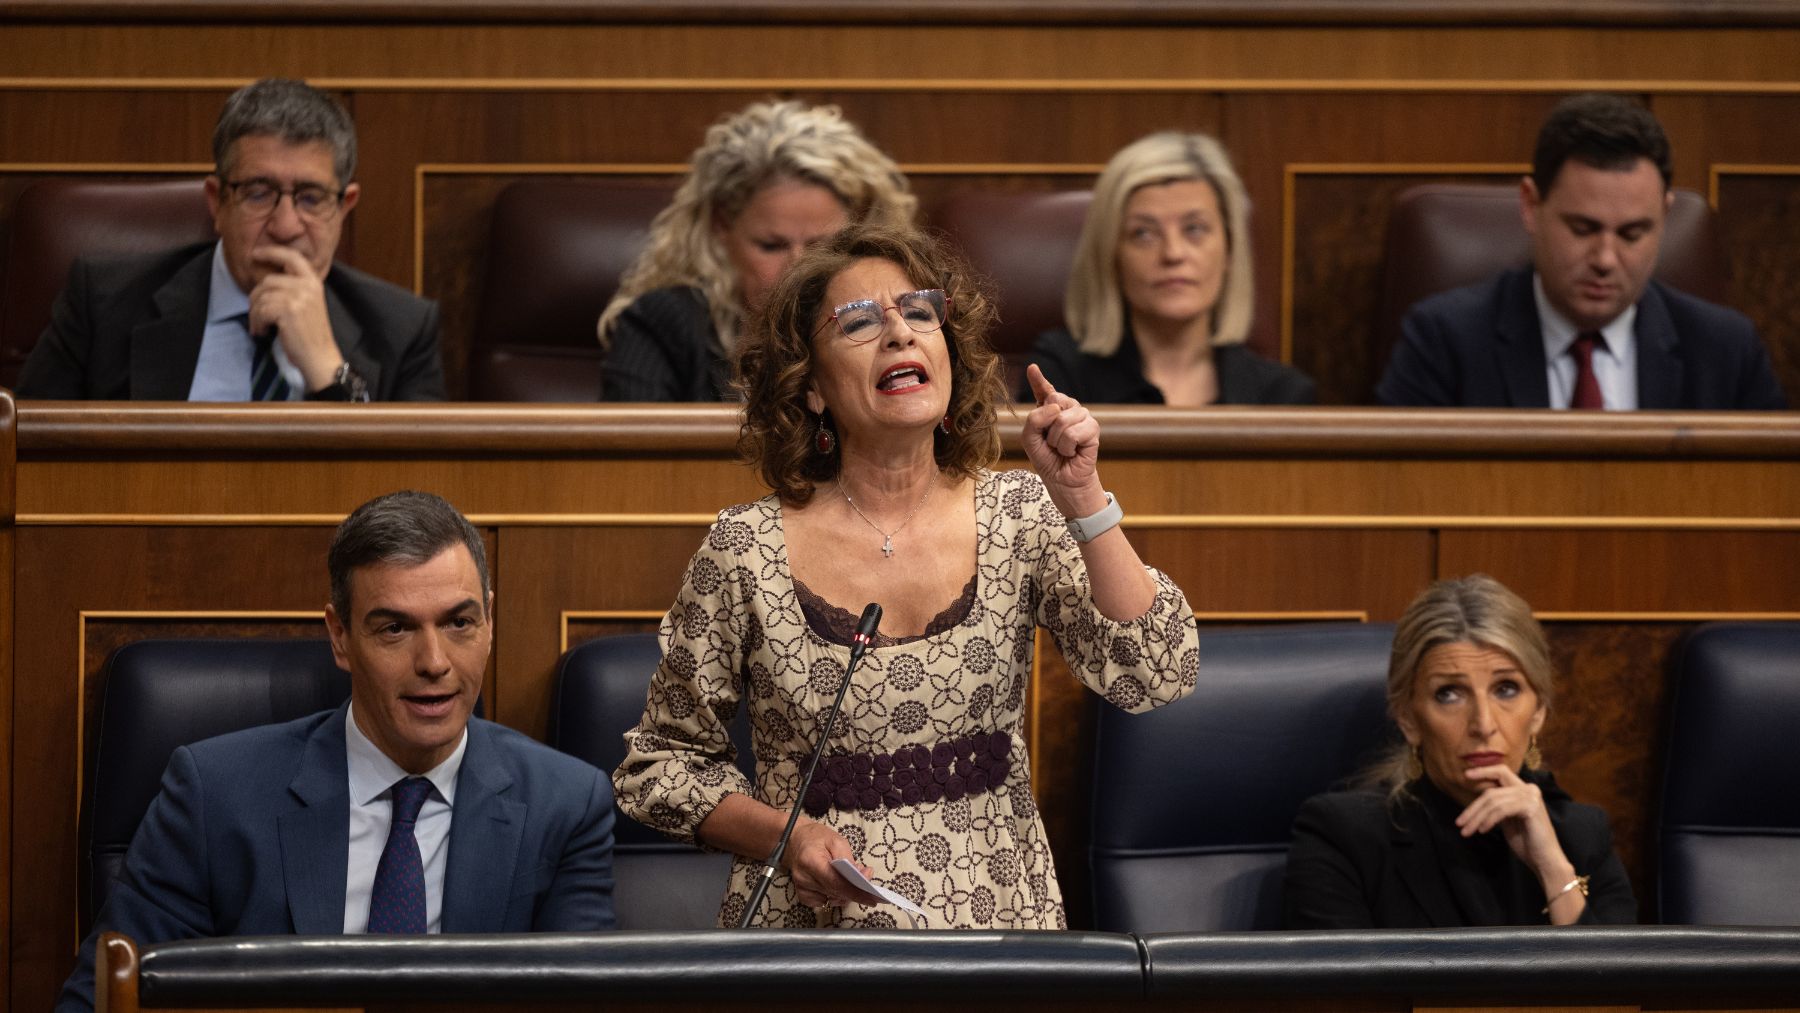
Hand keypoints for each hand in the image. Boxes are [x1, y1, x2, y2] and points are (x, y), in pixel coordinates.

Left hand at [249, 246, 341, 392]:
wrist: (320, 357)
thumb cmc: (311, 334)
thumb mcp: (309, 304)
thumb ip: (294, 288)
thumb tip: (266, 281)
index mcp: (313, 281)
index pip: (291, 257)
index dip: (271, 252)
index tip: (255, 254)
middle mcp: (307, 286)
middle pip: (268, 281)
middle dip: (256, 299)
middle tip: (257, 315)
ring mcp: (298, 297)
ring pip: (261, 297)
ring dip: (255, 314)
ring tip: (261, 327)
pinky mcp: (288, 311)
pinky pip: (260, 311)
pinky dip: (257, 323)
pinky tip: (263, 332)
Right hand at [783, 821, 882, 907]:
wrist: (795, 840)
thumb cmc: (816, 837)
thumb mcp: (836, 840)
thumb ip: (848, 859)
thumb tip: (862, 876)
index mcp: (811, 861)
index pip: (836, 883)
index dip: (855, 892)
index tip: (872, 898)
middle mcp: (804, 878)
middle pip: (835, 892)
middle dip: (855, 891)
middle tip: (867, 881)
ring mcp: (801, 888)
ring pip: (831, 899)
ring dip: (846, 893)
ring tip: (852, 879)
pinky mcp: (802, 894)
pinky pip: (823, 902)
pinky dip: (834, 896)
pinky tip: (838, 886)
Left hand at [1022, 364, 1106, 517]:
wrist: (1063, 482)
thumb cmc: (1048, 460)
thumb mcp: (1030, 440)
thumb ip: (1034, 420)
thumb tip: (1055, 408)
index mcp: (1051, 410)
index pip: (1045, 391)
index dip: (1038, 380)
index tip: (1032, 369)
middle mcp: (1068, 409)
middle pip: (1054, 401)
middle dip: (1047, 426)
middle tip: (1052, 442)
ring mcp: (1082, 417)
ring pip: (1063, 419)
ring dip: (1057, 440)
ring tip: (1062, 449)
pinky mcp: (1092, 429)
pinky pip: (1074, 432)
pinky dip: (1068, 446)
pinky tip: (1073, 452)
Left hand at [1455, 764, 1572, 884]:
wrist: (1544, 860)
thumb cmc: (1526, 842)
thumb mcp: (1507, 819)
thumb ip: (1497, 806)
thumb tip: (1477, 800)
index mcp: (1524, 789)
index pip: (1501, 773)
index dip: (1483, 771)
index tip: (1466, 775)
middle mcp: (1529, 789)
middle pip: (1491, 791)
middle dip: (1472, 808)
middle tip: (1459, 823)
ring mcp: (1531, 797)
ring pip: (1493, 802)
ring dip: (1476, 818)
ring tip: (1467, 831)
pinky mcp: (1531, 808)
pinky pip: (1501, 810)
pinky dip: (1489, 820)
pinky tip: (1482, 830)